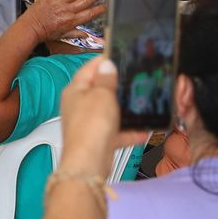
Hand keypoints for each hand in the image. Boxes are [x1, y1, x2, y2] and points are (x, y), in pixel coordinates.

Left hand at [24, 0, 105, 43]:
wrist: (31, 27)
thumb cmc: (45, 32)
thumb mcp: (63, 35)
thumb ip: (75, 34)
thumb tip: (85, 35)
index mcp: (72, 20)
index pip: (91, 13)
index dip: (100, 9)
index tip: (104, 6)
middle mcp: (68, 10)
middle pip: (87, 0)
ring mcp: (60, 1)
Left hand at [60, 56, 150, 175]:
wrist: (89, 163)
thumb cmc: (90, 128)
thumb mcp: (102, 96)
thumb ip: (105, 79)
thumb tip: (106, 64)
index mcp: (75, 90)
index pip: (89, 68)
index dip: (105, 60)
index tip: (121, 55)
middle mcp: (79, 105)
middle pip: (100, 90)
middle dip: (118, 86)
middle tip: (135, 80)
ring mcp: (88, 123)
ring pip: (110, 111)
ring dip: (125, 110)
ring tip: (141, 105)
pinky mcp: (98, 139)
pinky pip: (116, 131)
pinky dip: (128, 131)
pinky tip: (142, 131)